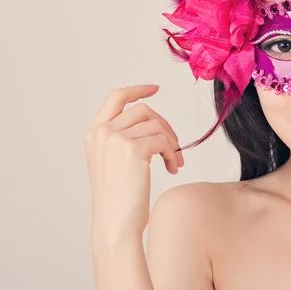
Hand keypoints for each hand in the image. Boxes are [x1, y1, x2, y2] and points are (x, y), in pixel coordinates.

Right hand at [85, 84, 183, 242]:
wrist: (116, 223)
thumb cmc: (119, 198)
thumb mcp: (114, 161)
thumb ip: (124, 137)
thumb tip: (154, 122)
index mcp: (94, 133)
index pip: (116, 97)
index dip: (137, 89)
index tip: (155, 88)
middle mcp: (102, 132)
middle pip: (143, 109)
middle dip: (164, 124)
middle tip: (174, 146)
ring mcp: (116, 139)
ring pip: (157, 125)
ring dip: (172, 143)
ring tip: (175, 162)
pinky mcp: (133, 149)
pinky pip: (164, 141)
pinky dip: (174, 153)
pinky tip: (173, 168)